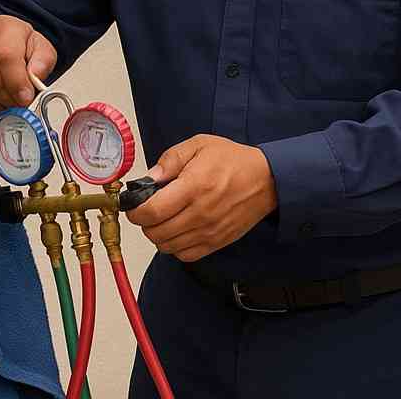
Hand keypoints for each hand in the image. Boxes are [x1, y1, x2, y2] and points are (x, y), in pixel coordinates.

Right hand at [0, 15, 56, 115]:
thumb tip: (36, 74)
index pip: (7, 57)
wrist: (5, 43)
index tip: (26, 97)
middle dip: (9, 98)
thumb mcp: (42, 49)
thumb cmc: (22, 46)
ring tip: (8, 101)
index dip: (17, 82)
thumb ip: (44, 60)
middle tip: (20, 102)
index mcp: (5, 29)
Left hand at [125, 135, 278, 261]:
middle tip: (149, 210)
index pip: (152, 211)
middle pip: (156, 232)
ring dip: (159, 235)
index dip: (135, 211)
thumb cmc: (233, 161)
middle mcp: (201, 213)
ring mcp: (209, 231)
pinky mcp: (216, 242)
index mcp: (194, 186)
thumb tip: (149, 178)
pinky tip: (179, 230)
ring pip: (167, 247)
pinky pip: (184, 255)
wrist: (267, 180)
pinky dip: (175, 247)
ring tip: (164, 219)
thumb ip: (171, 159)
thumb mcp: (200, 145)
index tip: (134, 205)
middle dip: (145, 223)